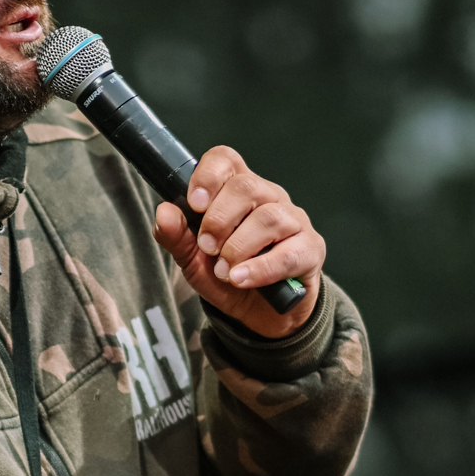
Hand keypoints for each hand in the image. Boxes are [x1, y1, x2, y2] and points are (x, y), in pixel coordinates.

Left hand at [153, 145, 323, 338]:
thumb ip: (177, 237)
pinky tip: (241, 279)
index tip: (194, 204)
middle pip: (246, 187)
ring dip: (239, 247)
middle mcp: (269, 197)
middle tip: (207, 248)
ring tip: (224, 271)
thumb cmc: (228, 276)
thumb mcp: (194, 260)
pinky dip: (260, 269)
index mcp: (238, 191)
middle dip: (219, 220)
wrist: (259, 315)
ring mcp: (293, 221)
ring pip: (269, 218)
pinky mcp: (311, 249)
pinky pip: (289, 252)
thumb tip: (164, 212)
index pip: (226, 161)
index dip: (208, 176)